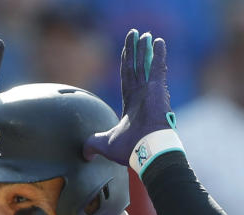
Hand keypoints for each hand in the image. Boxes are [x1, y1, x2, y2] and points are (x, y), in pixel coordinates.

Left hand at [84, 30, 172, 165]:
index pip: (127, 78)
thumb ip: (93, 143)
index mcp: (132, 104)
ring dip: (144, 49)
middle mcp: (142, 95)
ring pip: (145, 64)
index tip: (126, 51)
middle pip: (136, 67)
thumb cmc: (130, 149)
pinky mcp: (158, 89)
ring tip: (145, 34)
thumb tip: (84, 153)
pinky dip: (159, 54)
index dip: (126, 63)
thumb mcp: (105, 142)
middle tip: (135, 35)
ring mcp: (151, 91)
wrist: (145, 151)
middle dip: (135, 51)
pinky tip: (158, 41)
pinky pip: (158, 67)